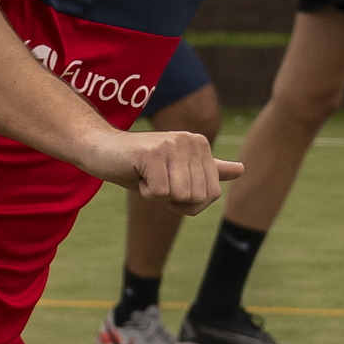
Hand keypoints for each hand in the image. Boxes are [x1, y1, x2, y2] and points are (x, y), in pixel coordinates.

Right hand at [91, 127, 239, 213]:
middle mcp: (190, 140)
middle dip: (174, 200)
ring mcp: (171, 144)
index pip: (212, 193)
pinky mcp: (152, 153)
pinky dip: (145, 192)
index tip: (172, 187)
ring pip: (180, 195)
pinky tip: (137, 174)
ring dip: (159, 195)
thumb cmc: (140, 164)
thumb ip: (209, 170)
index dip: (191, 203)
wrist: (101, 150)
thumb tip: (242, 169)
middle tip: (156, 181)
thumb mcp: (178, 169)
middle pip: (198, 196)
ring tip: (147, 176)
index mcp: (200, 144)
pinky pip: (159, 193)